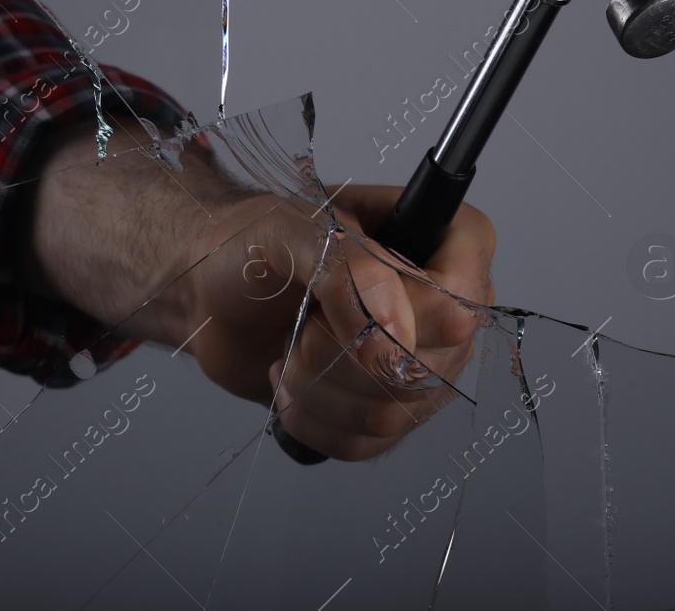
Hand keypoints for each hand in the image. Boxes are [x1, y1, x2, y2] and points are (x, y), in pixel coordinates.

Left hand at [27, 123, 494, 460]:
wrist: (212, 287)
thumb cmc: (255, 241)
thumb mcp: (296, 229)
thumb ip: (350, 268)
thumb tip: (394, 332)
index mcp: (448, 238)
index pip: (462, 299)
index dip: (402, 321)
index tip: (335, 318)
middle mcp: (452, 303)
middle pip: (427, 367)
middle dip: (340, 356)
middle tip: (299, 327)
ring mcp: (426, 363)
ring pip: (394, 413)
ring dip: (319, 390)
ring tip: (290, 353)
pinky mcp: (391, 409)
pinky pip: (369, 445)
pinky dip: (313, 421)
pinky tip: (293, 384)